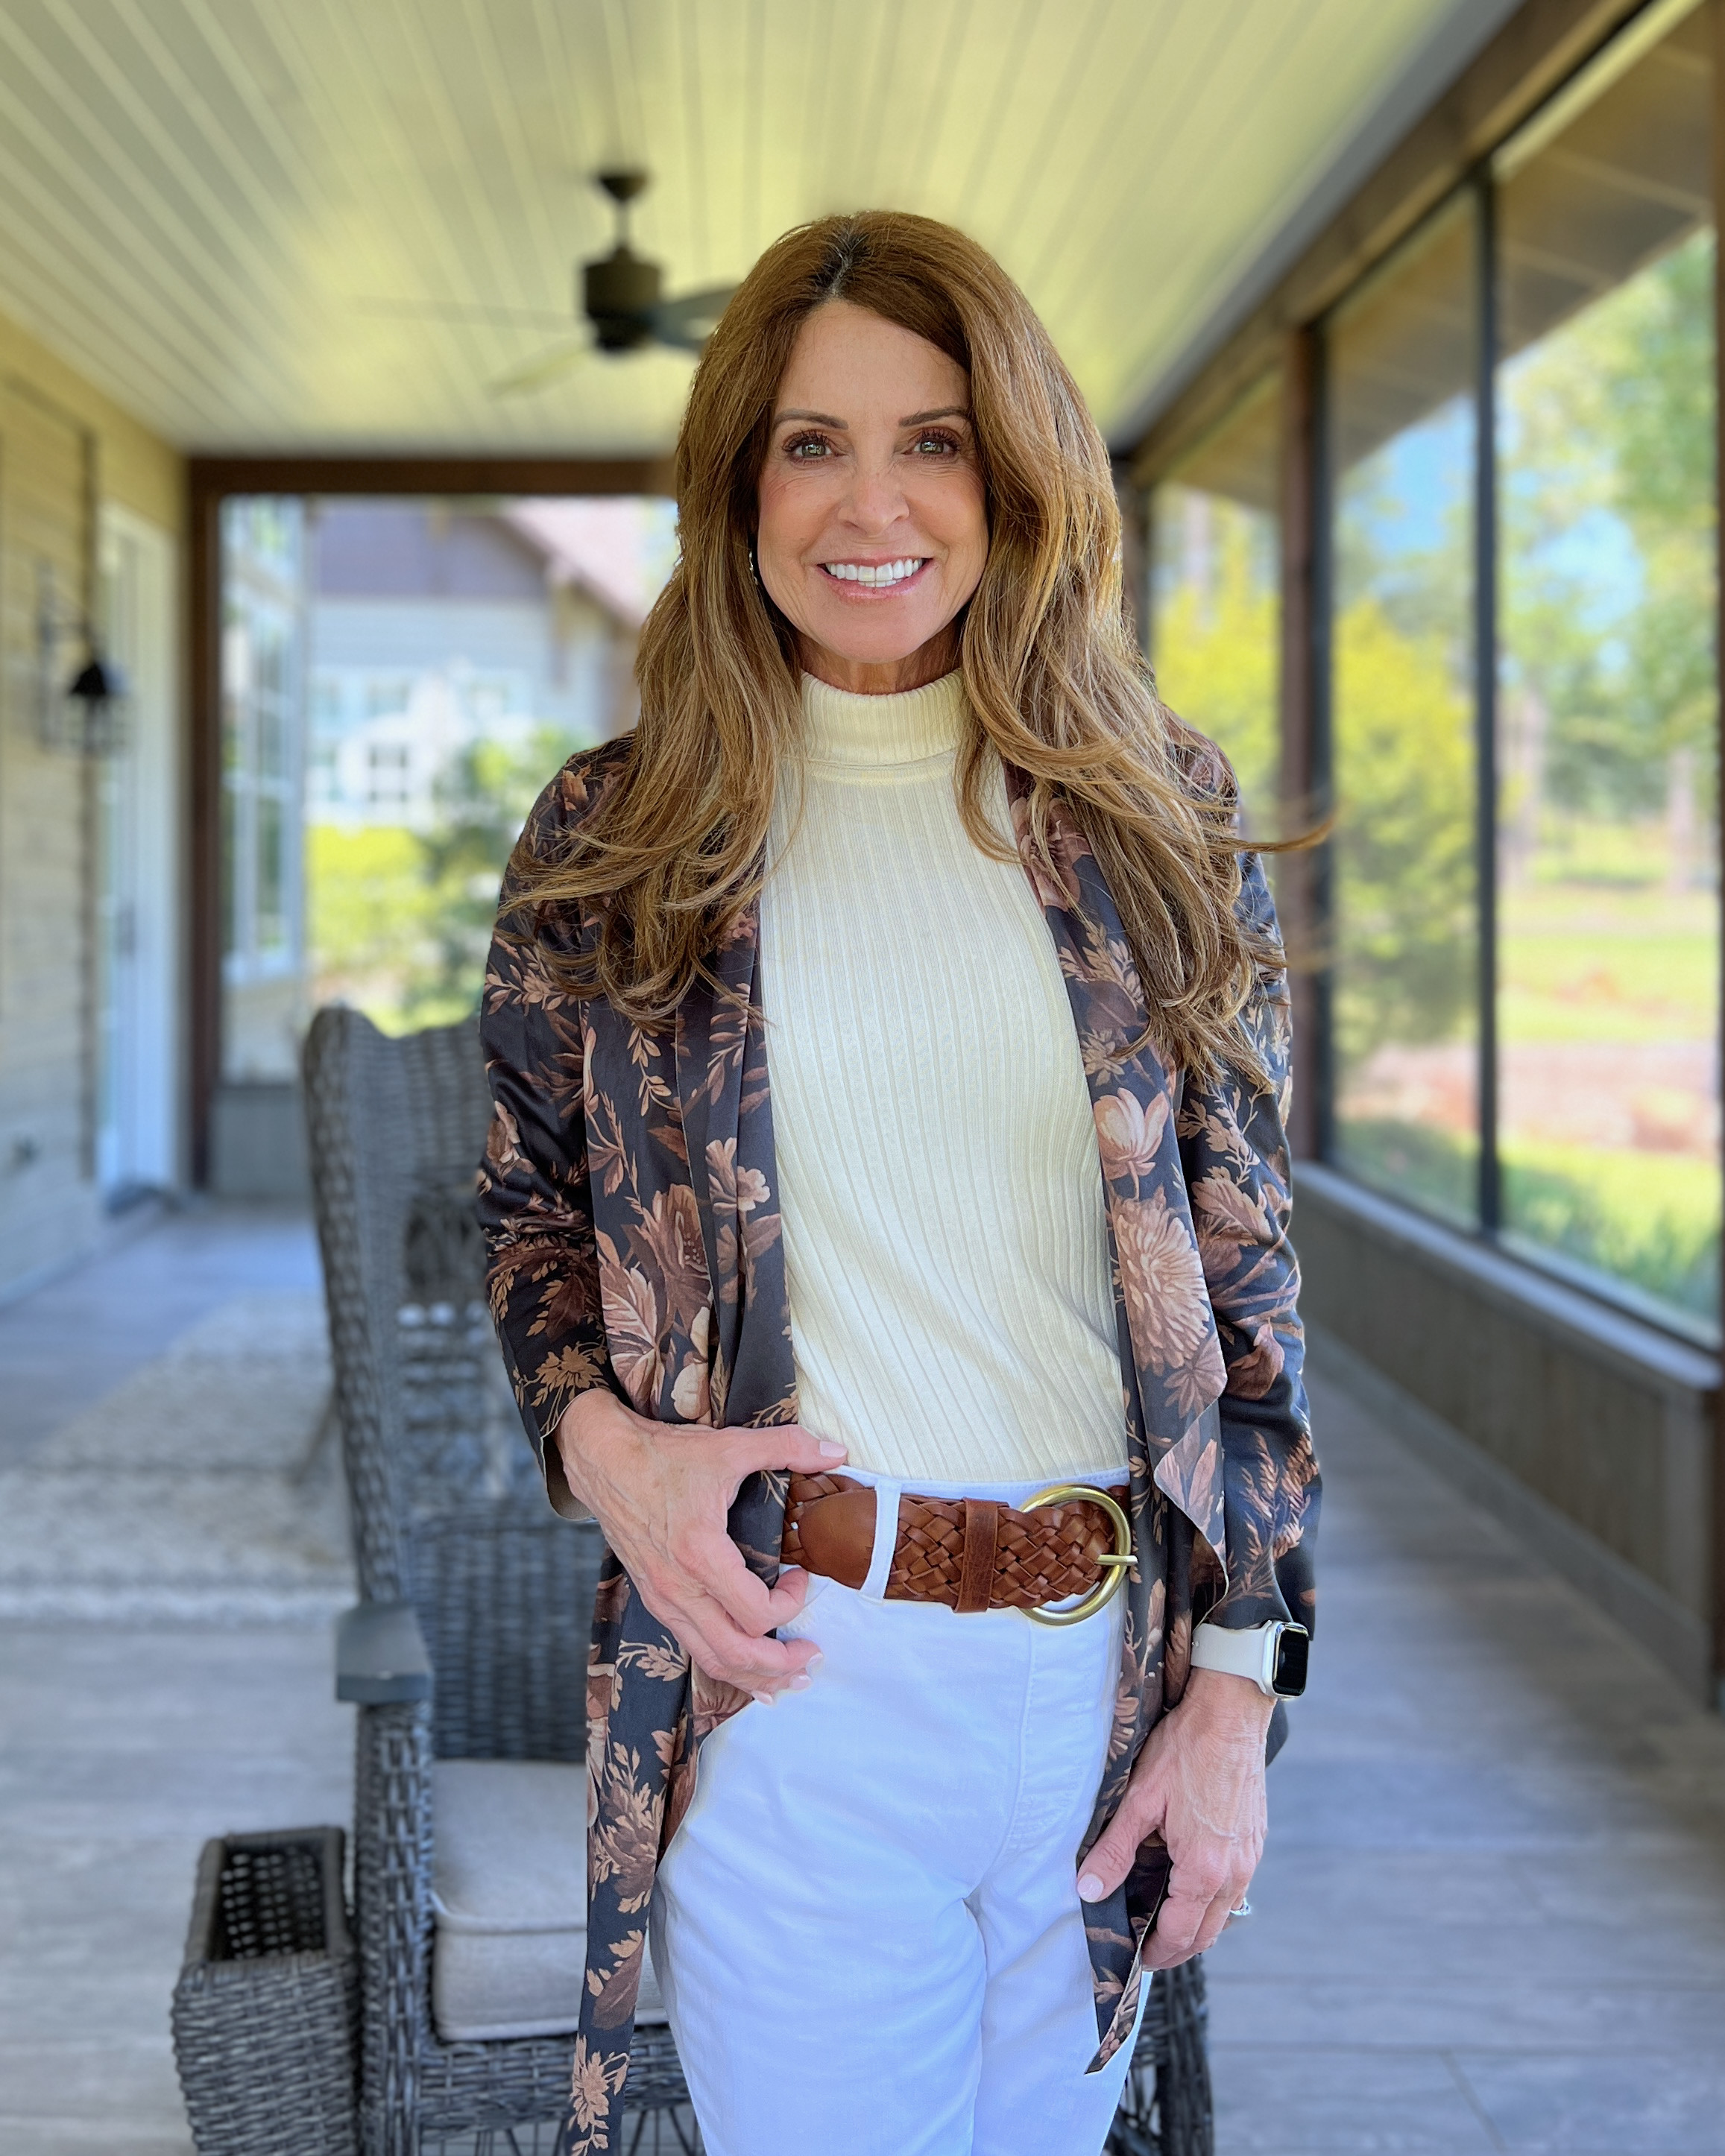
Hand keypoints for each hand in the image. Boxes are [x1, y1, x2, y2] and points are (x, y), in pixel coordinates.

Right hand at [557, 1389, 846, 1700]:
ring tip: (788, 1681)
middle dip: (779, 1666)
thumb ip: (788, 1446)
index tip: (801, 1577)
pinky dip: (725, 1665)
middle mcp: (678, 1588)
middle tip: (812, 1658)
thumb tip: (837, 1451)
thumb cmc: (664, 1456)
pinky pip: (693, 1647)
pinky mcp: (655, 1600)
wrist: (604, 1461)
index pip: (755, 1612)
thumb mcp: (730, 1445)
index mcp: (700, 1554)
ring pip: (712, 1660)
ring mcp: (663, 1599)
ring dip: (754, 1677)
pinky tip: (746, 1671)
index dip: (791, 1604)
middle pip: (735, 1653)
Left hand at [1076, 1666, 1272, 1967]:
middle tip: (1147, 1948)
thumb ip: (1114, 1850)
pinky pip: (1236, 1887)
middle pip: (1207, 1934)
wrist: (1231, 1714)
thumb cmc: (1185, 1750)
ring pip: (1225, 1913)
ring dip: (1197, 1925)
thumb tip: (1087, 1890)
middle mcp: (1235, 1872)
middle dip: (1177, 1948)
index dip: (1155, 1952)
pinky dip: (1213, 1899)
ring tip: (1165, 1919)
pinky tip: (1191, 1882)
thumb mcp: (1140, 1799)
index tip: (1134, 1956)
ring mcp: (1250, 1857)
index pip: (1180, 1935)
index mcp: (1204, 1870)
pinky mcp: (1254, 1840)